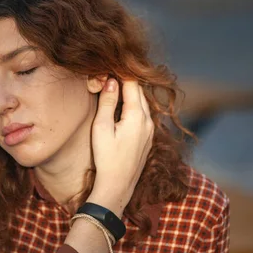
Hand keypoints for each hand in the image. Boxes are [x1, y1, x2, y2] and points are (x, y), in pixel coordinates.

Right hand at [89, 79, 153, 216]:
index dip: (121, 73)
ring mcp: (150, 130)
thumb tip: (111, 81)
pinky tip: (121, 108)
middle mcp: (148, 120)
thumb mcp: (101, 128)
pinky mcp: (148, 139)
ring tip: (114, 88)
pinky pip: (143, 115)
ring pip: (142, 103)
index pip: (132, 84)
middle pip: (140, 92)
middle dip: (126, 81)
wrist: (118, 186)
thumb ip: (107, 103)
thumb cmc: (106, 158)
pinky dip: (133, 106)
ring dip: (130, 94)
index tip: (109, 66)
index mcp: (137, 115)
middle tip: (110, 73)